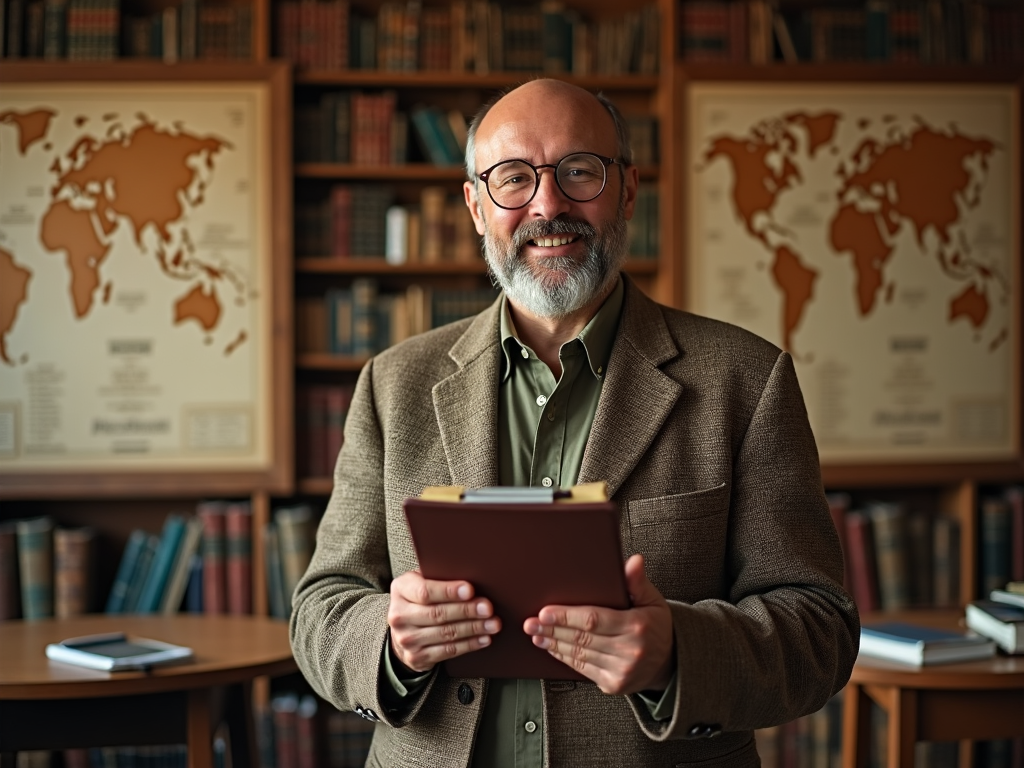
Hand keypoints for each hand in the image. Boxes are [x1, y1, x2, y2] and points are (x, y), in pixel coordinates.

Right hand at [387, 570, 501, 672]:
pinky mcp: (417, 657)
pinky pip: (448, 651)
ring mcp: (407, 639)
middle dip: (466, 611)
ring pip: (446, 634)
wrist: (402, 631)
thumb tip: (473, 574)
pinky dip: (469, 644)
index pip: (425, 591)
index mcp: (401, 590)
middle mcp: (399, 615)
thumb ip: (439, 578)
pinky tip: (483, 638)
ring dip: (473, 629)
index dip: (449, 591)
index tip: (470, 590)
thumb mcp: (421, 582)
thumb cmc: (420, 600)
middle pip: (437, 614)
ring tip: (492, 624)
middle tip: (487, 608)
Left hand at [523, 554, 673, 694]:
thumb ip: (638, 581)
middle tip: (530, 622)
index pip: (594, 619)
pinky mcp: (613, 685)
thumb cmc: (656, 626)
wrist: (668, 663)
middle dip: (552, 629)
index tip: (545, 612)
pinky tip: (552, 647)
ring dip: (553, 643)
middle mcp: (629, 651)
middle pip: (581, 638)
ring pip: (579, 654)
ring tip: (536, 633)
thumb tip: (634, 561)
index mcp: (636, 626)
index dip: (566, 616)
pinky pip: (582, 669)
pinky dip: (564, 657)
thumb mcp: (652, 600)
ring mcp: (620, 671)